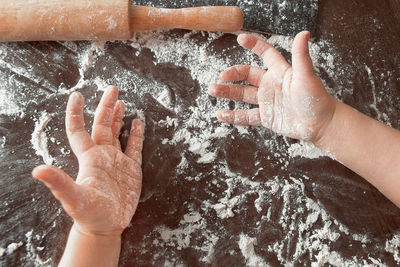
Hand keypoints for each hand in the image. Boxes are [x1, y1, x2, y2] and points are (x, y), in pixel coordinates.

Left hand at [32, 86, 144, 235]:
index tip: (77, 95)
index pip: (79, 130)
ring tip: (120, 101)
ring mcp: (117, 161)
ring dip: (118, 117)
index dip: (76, 113)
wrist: (106, 226)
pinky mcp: (131, 169)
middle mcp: (102, 155)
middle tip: (111, 88)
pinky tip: (137, 122)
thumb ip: (59, 182)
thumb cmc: (88, 213)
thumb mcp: (74, 198)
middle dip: (106, 106)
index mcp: (89, 158)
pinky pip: (134, 147)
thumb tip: (37, 170)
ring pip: (116, 132)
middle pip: (102, 125)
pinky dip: (136, 134)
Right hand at [209, 31, 336, 141]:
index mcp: (280, 72)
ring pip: (243, 95)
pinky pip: (246, 116)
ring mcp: (267, 101)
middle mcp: (271, 85)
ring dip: (227, 93)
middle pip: (247, 75)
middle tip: (221, 76)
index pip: (265, 54)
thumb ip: (301, 55)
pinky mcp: (266, 117)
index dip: (254, 45)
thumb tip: (303, 33)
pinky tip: (221, 114)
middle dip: (233, 74)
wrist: (320, 125)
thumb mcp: (307, 76)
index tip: (241, 38)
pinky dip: (233, 116)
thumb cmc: (317, 98)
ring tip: (213, 90)